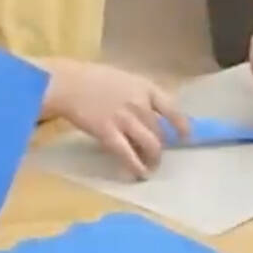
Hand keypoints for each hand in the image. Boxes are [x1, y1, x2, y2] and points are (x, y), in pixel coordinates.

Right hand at [51, 62, 189, 180]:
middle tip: (157, 156)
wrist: (67, 82)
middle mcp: (140, 103)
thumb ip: (138, 94)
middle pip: (159, 131)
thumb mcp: (123, 78)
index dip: (181, 124)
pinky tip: (139, 174)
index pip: (172, 108)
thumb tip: (150, 111)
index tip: (186, 136)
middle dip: (161, 146)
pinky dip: (136, 166)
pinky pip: (127, 154)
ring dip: (153, 159)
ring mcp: (125, 118)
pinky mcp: (109, 133)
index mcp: (145, 87)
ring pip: (150, 144)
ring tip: (151, 167)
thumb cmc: (91, 77)